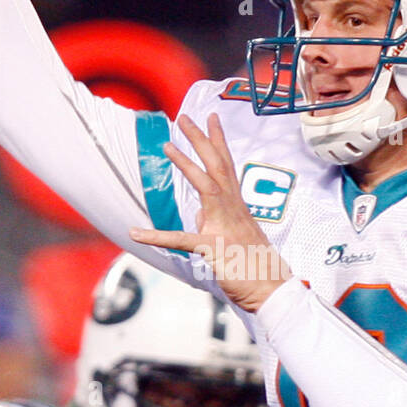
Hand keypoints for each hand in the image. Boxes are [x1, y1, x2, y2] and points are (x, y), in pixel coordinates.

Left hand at [131, 114, 292, 313]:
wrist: (271, 289)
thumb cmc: (255, 265)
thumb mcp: (236, 237)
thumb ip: (216, 222)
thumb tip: (199, 216)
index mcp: (237, 206)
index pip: (226, 166)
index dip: (217, 140)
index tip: (211, 117)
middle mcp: (232, 210)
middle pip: (217, 166)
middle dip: (200, 140)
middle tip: (184, 117)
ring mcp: (223, 227)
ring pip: (205, 187)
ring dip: (186, 164)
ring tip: (167, 145)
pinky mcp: (213, 248)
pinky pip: (181, 240)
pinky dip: (156, 236)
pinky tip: (135, 232)